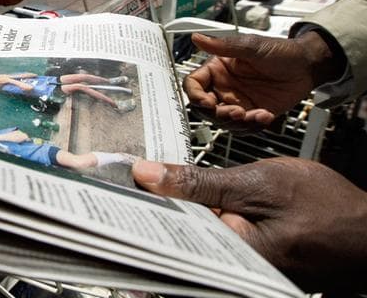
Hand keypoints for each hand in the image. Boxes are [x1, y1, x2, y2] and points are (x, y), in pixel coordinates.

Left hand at [132, 157, 366, 291]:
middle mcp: (224, 271)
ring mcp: (231, 270)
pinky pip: (198, 243)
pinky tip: (172, 203)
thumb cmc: (325, 208)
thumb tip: (147, 174)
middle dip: (142, 212)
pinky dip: (185, 222)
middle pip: (166, 240)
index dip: (131, 206)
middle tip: (116, 183)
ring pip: (180, 240)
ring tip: (140, 189)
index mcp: (226, 254)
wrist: (366, 231)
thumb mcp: (259, 182)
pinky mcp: (237, 264)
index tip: (105, 183)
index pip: (160, 232)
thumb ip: (200, 183)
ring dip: (162, 215)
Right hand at [183, 32, 336, 132]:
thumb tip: (197, 38)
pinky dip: (253, 126)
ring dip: (237, 123)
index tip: (208, 102)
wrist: (308, 66)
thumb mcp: (251, 46)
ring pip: (223, 122)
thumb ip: (223, 45)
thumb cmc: (281, 51)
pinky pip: (244, 128)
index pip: (193, 85)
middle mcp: (224, 87)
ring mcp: (238, 102)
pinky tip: (266, 115)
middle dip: (218, 115)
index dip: (195, 96)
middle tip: (236, 112)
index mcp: (217, 70)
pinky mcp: (253, 114)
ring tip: (255, 114)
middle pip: (204, 108)